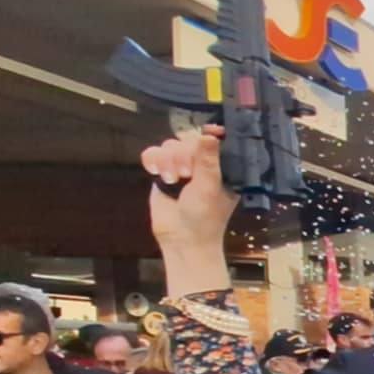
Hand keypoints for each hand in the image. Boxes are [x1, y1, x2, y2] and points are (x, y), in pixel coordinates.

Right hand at [140, 125, 237, 260]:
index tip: (200, 140)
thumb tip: (209, 134)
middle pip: (187, 140)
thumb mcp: (209, 187)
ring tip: (172, 180)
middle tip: (186, 175)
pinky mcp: (162, 173)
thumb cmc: (204, 218)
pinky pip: (153, 154)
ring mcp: (181, 168)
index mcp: (221, 168)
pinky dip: (153, 160)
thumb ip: (208, 161)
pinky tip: (157, 173)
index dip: (204, 138)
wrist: (181, 240)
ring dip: (167, 160)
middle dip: (183, 155)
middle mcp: (202, 165)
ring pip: (169, 146)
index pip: (213, 141)